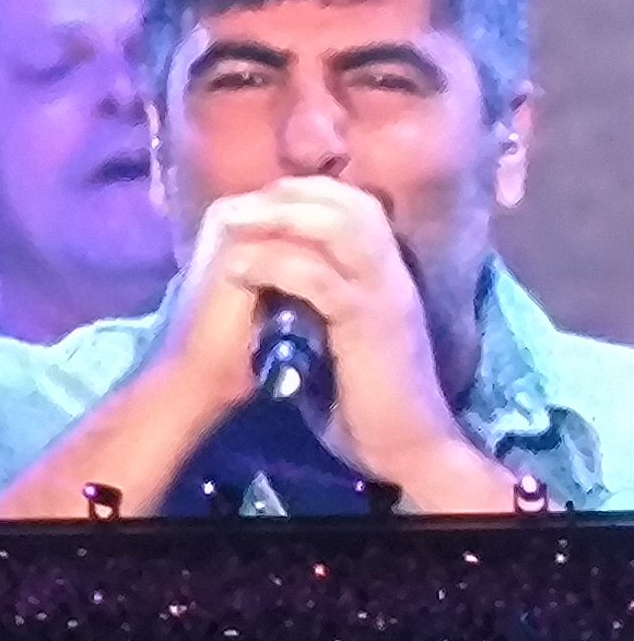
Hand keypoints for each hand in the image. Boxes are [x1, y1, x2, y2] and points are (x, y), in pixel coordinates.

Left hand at [153, 177, 490, 500]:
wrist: (407, 447)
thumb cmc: (366, 398)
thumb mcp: (337, 334)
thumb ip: (317, 300)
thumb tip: (272, 277)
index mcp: (386, 276)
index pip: (356, 206)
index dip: (306, 193)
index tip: (255, 200)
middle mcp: (393, 275)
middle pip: (351, 203)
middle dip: (290, 194)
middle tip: (236, 206)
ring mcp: (386, 296)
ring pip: (342, 227)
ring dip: (281, 218)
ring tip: (232, 226)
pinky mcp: (371, 325)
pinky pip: (322, 278)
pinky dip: (276, 265)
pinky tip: (237, 270)